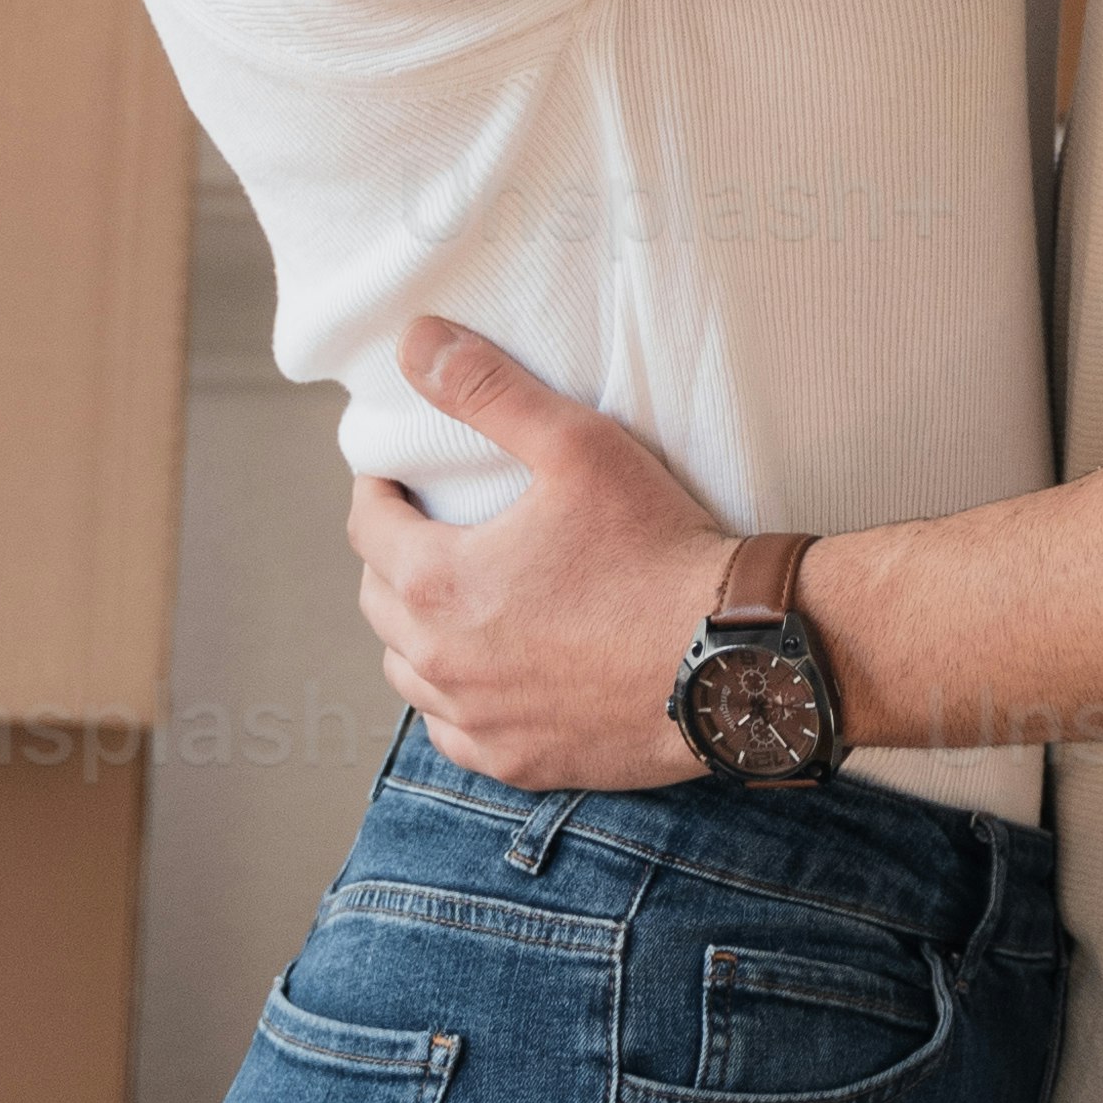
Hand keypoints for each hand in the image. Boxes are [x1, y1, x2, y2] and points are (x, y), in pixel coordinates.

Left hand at [348, 317, 729, 792]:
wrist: (734, 658)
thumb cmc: (659, 548)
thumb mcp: (577, 447)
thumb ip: (489, 391)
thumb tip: (417, 340)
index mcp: (437, 583)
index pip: (367, 527)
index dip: (379, 491)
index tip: (399, 477)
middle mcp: (441, 663)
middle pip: (378, 602)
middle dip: (393, 558)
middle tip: (429, 529)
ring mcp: (479, 722)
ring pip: (408, 674)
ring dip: (417, 634)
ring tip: (455, 600)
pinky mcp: (521, 762)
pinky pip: (455, 733)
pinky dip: (457, 701)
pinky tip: (487, 676)